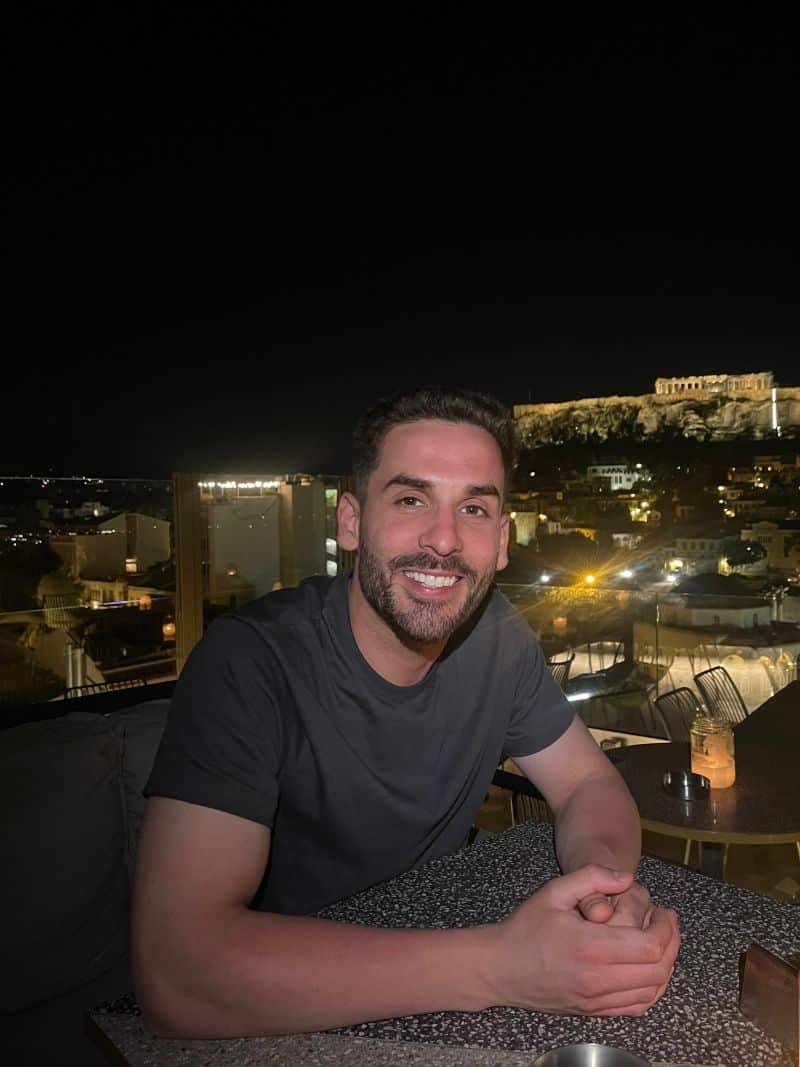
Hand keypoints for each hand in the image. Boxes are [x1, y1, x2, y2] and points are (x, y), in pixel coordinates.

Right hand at [482, 865, 679, 1015]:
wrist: (501, 968)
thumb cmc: (526, 927)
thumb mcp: (554, 891)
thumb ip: (592, 877)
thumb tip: (627, 878)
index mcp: (590, 947)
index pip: (650, 946)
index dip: (666, 928)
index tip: (663, 911)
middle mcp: (597, 979)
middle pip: (658, 969)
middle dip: (671, 943)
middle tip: (666, 922)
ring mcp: (597, 1000)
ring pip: (652, 991)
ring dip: (665, 965)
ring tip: (660, 941)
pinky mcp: (594, 1012)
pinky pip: (637, 1006)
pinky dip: (652, 988)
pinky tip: (647, 968)